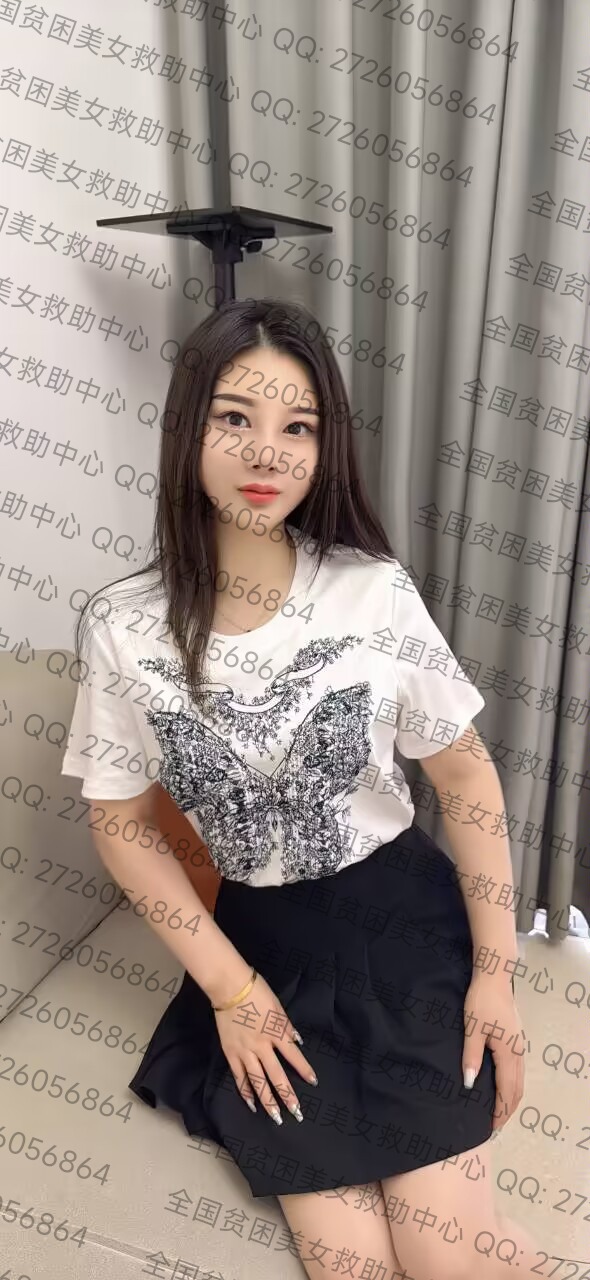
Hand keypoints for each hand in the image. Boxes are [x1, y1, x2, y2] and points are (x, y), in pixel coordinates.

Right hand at [213, 971, 317, 1124]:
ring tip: (275, 1116)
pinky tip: (251, 1103)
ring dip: (267, 1100)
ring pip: (257, 1081)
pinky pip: (239, 1076)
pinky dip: (245, 1090)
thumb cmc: (258, 993)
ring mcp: (245, 1051)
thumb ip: (287, 1027)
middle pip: (276, 1075)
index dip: (304, 1070)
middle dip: (287, 1095)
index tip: (313, 1082)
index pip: (294, 1056)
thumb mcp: (279, 1007)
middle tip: (296, 1113)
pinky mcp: (231, 1053)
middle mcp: (262, 1046)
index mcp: (276, 1033)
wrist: (230, 988)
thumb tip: (297, 1043)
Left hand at [462, 972, 525, 1130]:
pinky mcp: (517, 1039)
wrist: (495, 977)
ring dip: (511, 1098)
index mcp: (509, 1053)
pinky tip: (502, 1085)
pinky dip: (512, 1084)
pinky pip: (518, 1070)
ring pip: (520, 1080)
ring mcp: (520, 1046)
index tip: (492, 1126)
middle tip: (495, 1125)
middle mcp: (519, 1053)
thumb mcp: (472, 1028)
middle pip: (517, 1089)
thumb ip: (471, 1056)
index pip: (507, 1090)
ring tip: (499, 1110)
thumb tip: (470, 1084)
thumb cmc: (481, 1002)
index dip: (500, 1110)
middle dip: (508, 1109)